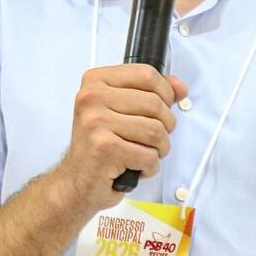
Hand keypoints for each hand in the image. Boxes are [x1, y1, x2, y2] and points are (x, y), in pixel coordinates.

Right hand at [54, 64, 187, 212]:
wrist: (76, 181)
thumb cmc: (99, 146)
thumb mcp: (121, 110)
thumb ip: (151, 92)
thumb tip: (179, 87)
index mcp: (96, 81)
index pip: (146, 74)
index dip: (165, 92)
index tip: (165, 106)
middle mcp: (92, 98)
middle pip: (155, 103)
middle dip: (165, 125)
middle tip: (153, 137)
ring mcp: (96, 122)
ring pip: (156, 130)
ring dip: (159, 148)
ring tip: (145, 152)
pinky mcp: (104, 148)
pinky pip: (149, 156)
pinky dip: (150, 166)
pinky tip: (136, 167)